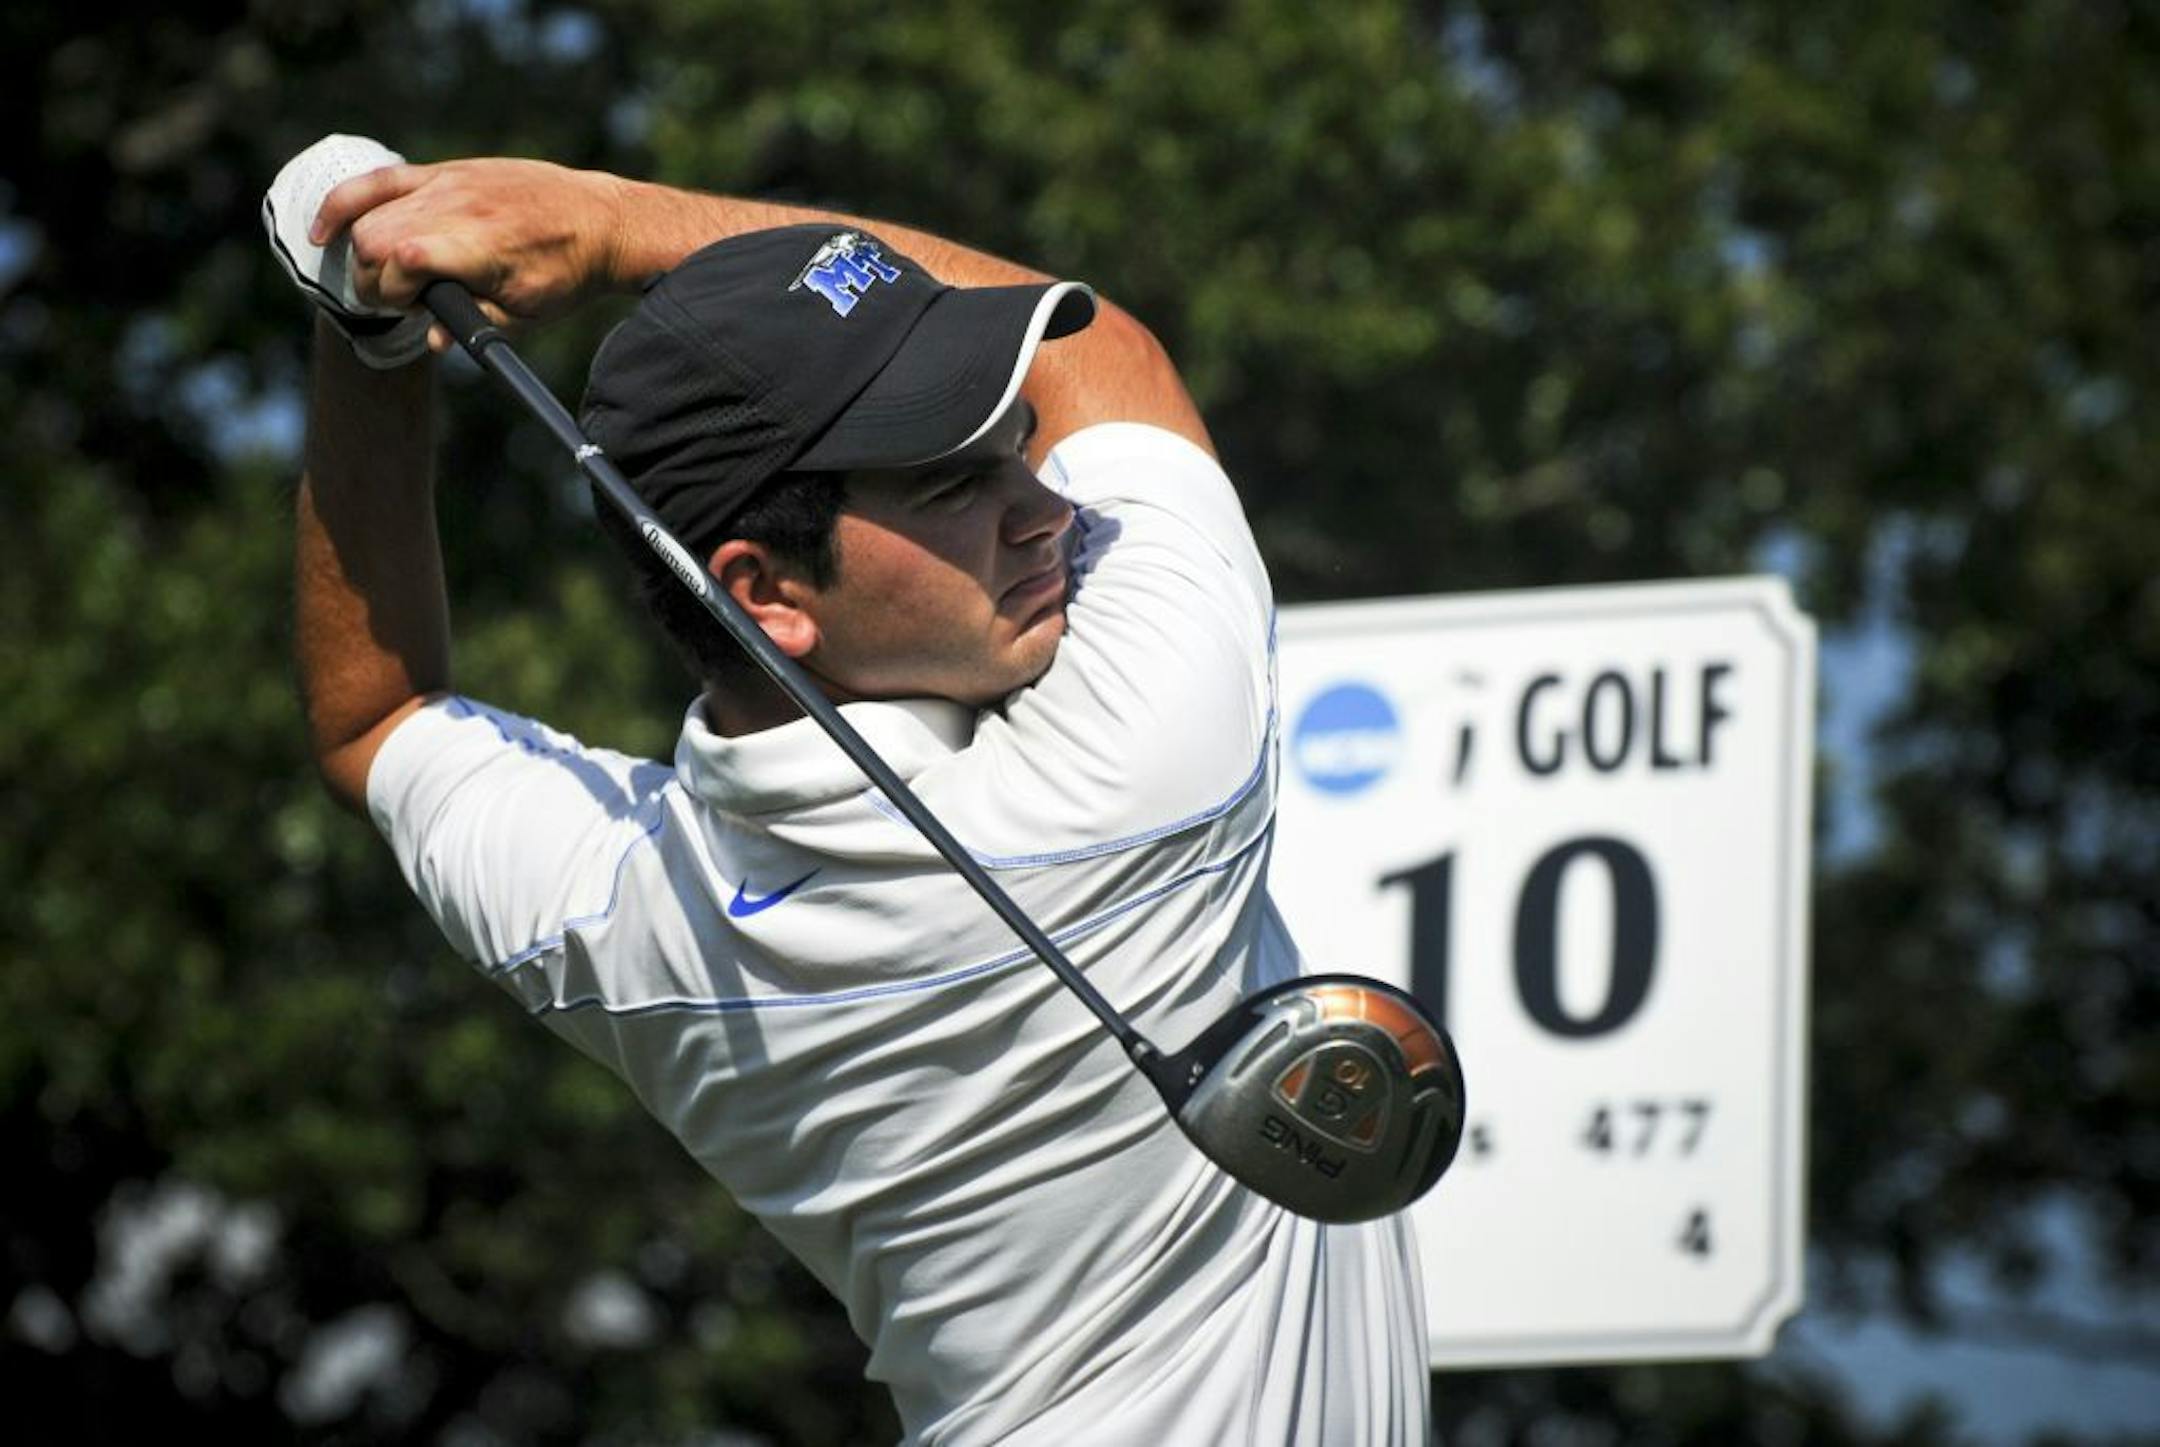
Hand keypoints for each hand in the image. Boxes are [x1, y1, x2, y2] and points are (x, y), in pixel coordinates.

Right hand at [310, 152, 629, 350]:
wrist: (601, 221)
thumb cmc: (568, 272)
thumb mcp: (526, 314)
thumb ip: (473, 326)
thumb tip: (430, 342)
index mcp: (476, 244)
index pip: (399, 262)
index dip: (392, 295)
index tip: (409, 313)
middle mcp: (456, 207)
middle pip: (373, 241)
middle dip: (372, 281)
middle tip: (397, 303)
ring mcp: (447, 183)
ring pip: (369, 215)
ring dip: (362, 253)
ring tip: (382, 279)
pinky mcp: (445, 172)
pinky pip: (380, 181)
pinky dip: (345, 203)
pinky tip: (325, 230)